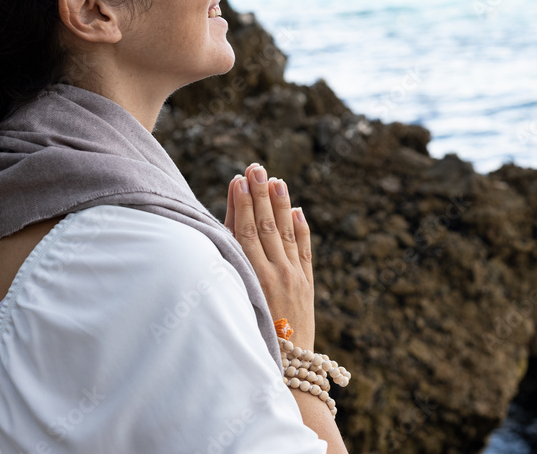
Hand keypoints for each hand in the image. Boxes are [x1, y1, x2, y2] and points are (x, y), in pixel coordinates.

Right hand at [224, 163, 314, 350]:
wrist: (283, 368)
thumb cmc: (248, 336)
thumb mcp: (234, 300)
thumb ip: (232, 265)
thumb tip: (229, 232)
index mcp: (252, 278)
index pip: (246, 231)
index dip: (242, 204)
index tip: (238, 179)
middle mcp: (275, 274)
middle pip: (266, 226)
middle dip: (261, 194)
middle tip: (256, 168)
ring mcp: (294, 278)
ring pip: (287, 233)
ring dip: (281, 204)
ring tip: (276, 179)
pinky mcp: (307, 285)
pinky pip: (305, 250)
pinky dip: (302, 230)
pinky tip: (298, 210)